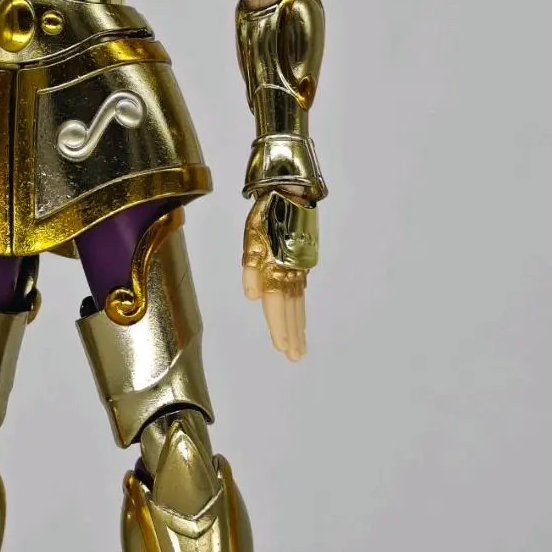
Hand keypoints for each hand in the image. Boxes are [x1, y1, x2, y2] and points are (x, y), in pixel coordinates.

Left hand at [241, 192, 317, 361]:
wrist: (290, 193)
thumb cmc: (264, 214)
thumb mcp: (250, 236)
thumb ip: (249, 268)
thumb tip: (252, 297)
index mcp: (275, 267)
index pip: (275, 304)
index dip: (278, 326)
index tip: (282, 348)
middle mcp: (289, 271)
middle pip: (290, 309)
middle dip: (291, 335)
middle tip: (296, 358)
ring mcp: (298, 268)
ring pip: (299, 303)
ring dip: (298, 326)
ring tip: (301, 348)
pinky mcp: (302, 263)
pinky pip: (301, 293)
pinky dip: (301, 309)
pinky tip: (300, 320)